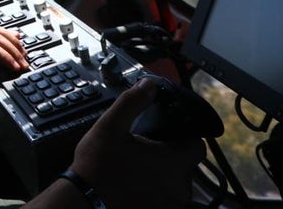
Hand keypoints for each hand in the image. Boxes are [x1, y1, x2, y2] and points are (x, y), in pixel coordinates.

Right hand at [65, 77, 206, 208]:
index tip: (168, 135)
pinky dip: (157, 191)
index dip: (186, 138)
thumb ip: (132, 102)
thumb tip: (148, 85)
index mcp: (172, 162)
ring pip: (177, 184)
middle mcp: (178, 188)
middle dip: (172, 156)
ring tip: (140, 167)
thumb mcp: (110, 126)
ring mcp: (170, 205)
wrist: (85, 202)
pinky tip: (137, 184)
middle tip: (147, 149)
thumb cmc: (97, 167)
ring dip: (165, 175)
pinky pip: (167, 199)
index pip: (198, 147)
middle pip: (187, 165)